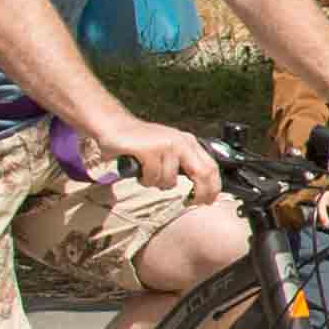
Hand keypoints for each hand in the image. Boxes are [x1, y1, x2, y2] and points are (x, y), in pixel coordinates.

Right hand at [102, 115, 217, 199]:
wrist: (115, 125)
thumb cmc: (142, 142)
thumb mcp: (169, 149)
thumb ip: (184, 164)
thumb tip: (200, 189)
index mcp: (188, 142)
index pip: (211, 167)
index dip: (213, 187)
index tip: (208, 201)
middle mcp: (181, 142)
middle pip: (202, 173)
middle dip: (200, 193)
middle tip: (192, 203)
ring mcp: (166, 145)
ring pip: (170, 181)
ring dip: (158, 184)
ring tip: (149, 175)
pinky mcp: (150, 150)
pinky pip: (153, 177)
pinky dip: (145, 180)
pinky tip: (140, 170)